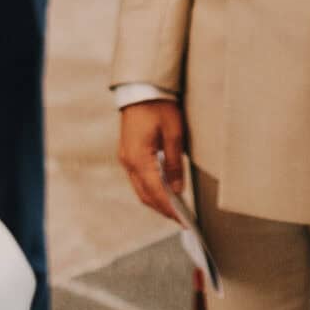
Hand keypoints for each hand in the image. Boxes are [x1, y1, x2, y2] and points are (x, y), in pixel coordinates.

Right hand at [117, 98, 189, 218]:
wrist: (141, 87)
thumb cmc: (158, 107)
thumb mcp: (174, 134)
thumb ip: (174, 164)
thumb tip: (176, 190)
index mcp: (139, 158)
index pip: (155, 193)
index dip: (170, 209)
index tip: (183, 221)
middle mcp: (128, 161)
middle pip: (145, 195)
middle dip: (163, 209)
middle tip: (181, 219)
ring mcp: (126, 157)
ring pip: (140, 188)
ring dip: (156, 200)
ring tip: (175, 208)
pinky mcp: (128, 152)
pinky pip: (138, 178)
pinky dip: (151, 188)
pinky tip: (164, 189)